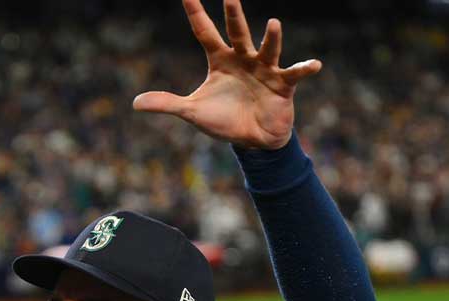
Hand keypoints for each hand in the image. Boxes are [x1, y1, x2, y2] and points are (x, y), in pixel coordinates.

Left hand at [133, 0, 320, 149]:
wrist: (252, 139)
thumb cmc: (224, 120)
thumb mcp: (192, 112)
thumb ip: (167, 104)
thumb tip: (135, 103)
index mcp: (220, 60)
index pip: (204, 32)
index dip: (196, 13)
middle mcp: (243, 58)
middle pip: (237, 33)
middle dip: (234, 15)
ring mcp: (265, 69)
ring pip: (267, 49)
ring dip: (271, 38)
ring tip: (274, 23)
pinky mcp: (282, 84)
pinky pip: (295, 74)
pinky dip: (304, 69)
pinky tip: (314, 64)